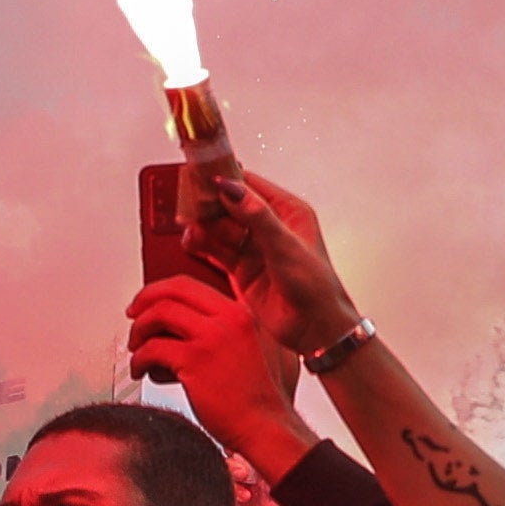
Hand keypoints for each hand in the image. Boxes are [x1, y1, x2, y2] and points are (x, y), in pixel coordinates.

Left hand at [127, 275, 312, 468]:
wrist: (265, 427)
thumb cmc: (255, 397)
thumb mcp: (252, 348)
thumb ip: (224, 330)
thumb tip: (179, 324)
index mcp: (240, 312)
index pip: (189, 285)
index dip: (160, 291)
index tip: (146, 303)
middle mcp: (227, 318)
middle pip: (171, 292)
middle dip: (143, 302)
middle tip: (132, 318)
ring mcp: (212, 337)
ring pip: (158, 314)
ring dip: (139, 331)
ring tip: (136, 350)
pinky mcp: (195, 361)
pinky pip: (152, 348)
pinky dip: (138, 359)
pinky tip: (140, 372)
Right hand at [187, 166, 359, 346]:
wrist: (314, 328)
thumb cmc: (315, 287)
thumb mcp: (285, 245)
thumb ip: (257, 216)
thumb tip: (233, 188)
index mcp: (288, 211)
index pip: (250, 185)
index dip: (226, 179)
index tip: (203, 177)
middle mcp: (269, 227)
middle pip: (230, 205)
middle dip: (210, 204)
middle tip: (189, 204)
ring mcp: (254, 248)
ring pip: (221, 228)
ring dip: (204, 225)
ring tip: (189, 227)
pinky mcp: (241, 269)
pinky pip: (216, 250)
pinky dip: (202, 245)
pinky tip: (191, 241)